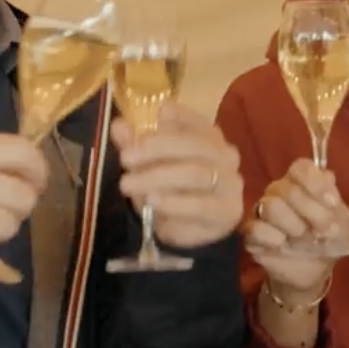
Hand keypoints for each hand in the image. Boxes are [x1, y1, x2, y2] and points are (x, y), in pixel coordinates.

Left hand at [114, 102, 241, 247]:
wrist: (193, 231)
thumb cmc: (173, 192)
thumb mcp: (151, 167)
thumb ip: (137, 147)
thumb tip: (118, 126)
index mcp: (210, 139)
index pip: (196, 122)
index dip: (178, 117)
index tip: (156, 116)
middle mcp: (225, 157)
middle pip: (193, 145)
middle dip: (156, 149)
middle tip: (125, 158)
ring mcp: (230, 184)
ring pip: (195, 174)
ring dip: (157, 177)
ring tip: (128, 184)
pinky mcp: (227, 211)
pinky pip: (200, 205)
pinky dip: (174, 203)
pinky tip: (154, 202)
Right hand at [243, 159, 348, 295]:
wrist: (315, 271)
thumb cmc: (328, 239)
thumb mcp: (342, 220)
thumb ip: (334, 197)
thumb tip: (327, 176)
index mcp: (301, 182)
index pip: (301, 167)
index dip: (316, 183)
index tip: (333, 203)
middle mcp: (279, 191)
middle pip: (288, 189)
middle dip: (311, 212)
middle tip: (323, 231)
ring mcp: (262, 210)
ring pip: (271, 206)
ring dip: (293, 225)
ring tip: (303, 239)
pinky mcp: (251, 233)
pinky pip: (256, 228)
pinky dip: (273, 238)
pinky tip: (283, 246)